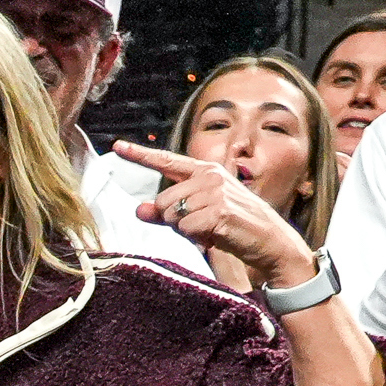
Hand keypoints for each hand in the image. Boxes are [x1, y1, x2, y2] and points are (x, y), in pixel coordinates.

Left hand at [111, 140, 309, 286]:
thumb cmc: (232, 225)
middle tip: (199, 223)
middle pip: (162, 201)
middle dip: (173, 219)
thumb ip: (166, 212)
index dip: (139, 155)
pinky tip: (214, 234)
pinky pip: (185, 229)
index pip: (166, 161)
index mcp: (205, 170)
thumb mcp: (197, 215)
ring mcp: (215, 192)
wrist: (269, 238)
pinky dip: (195, 237)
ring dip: (185, 229)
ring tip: (209, 227)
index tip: (117, 146)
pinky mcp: (219, 211)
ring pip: (172, 215)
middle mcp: (209, 176)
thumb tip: (138, 210)